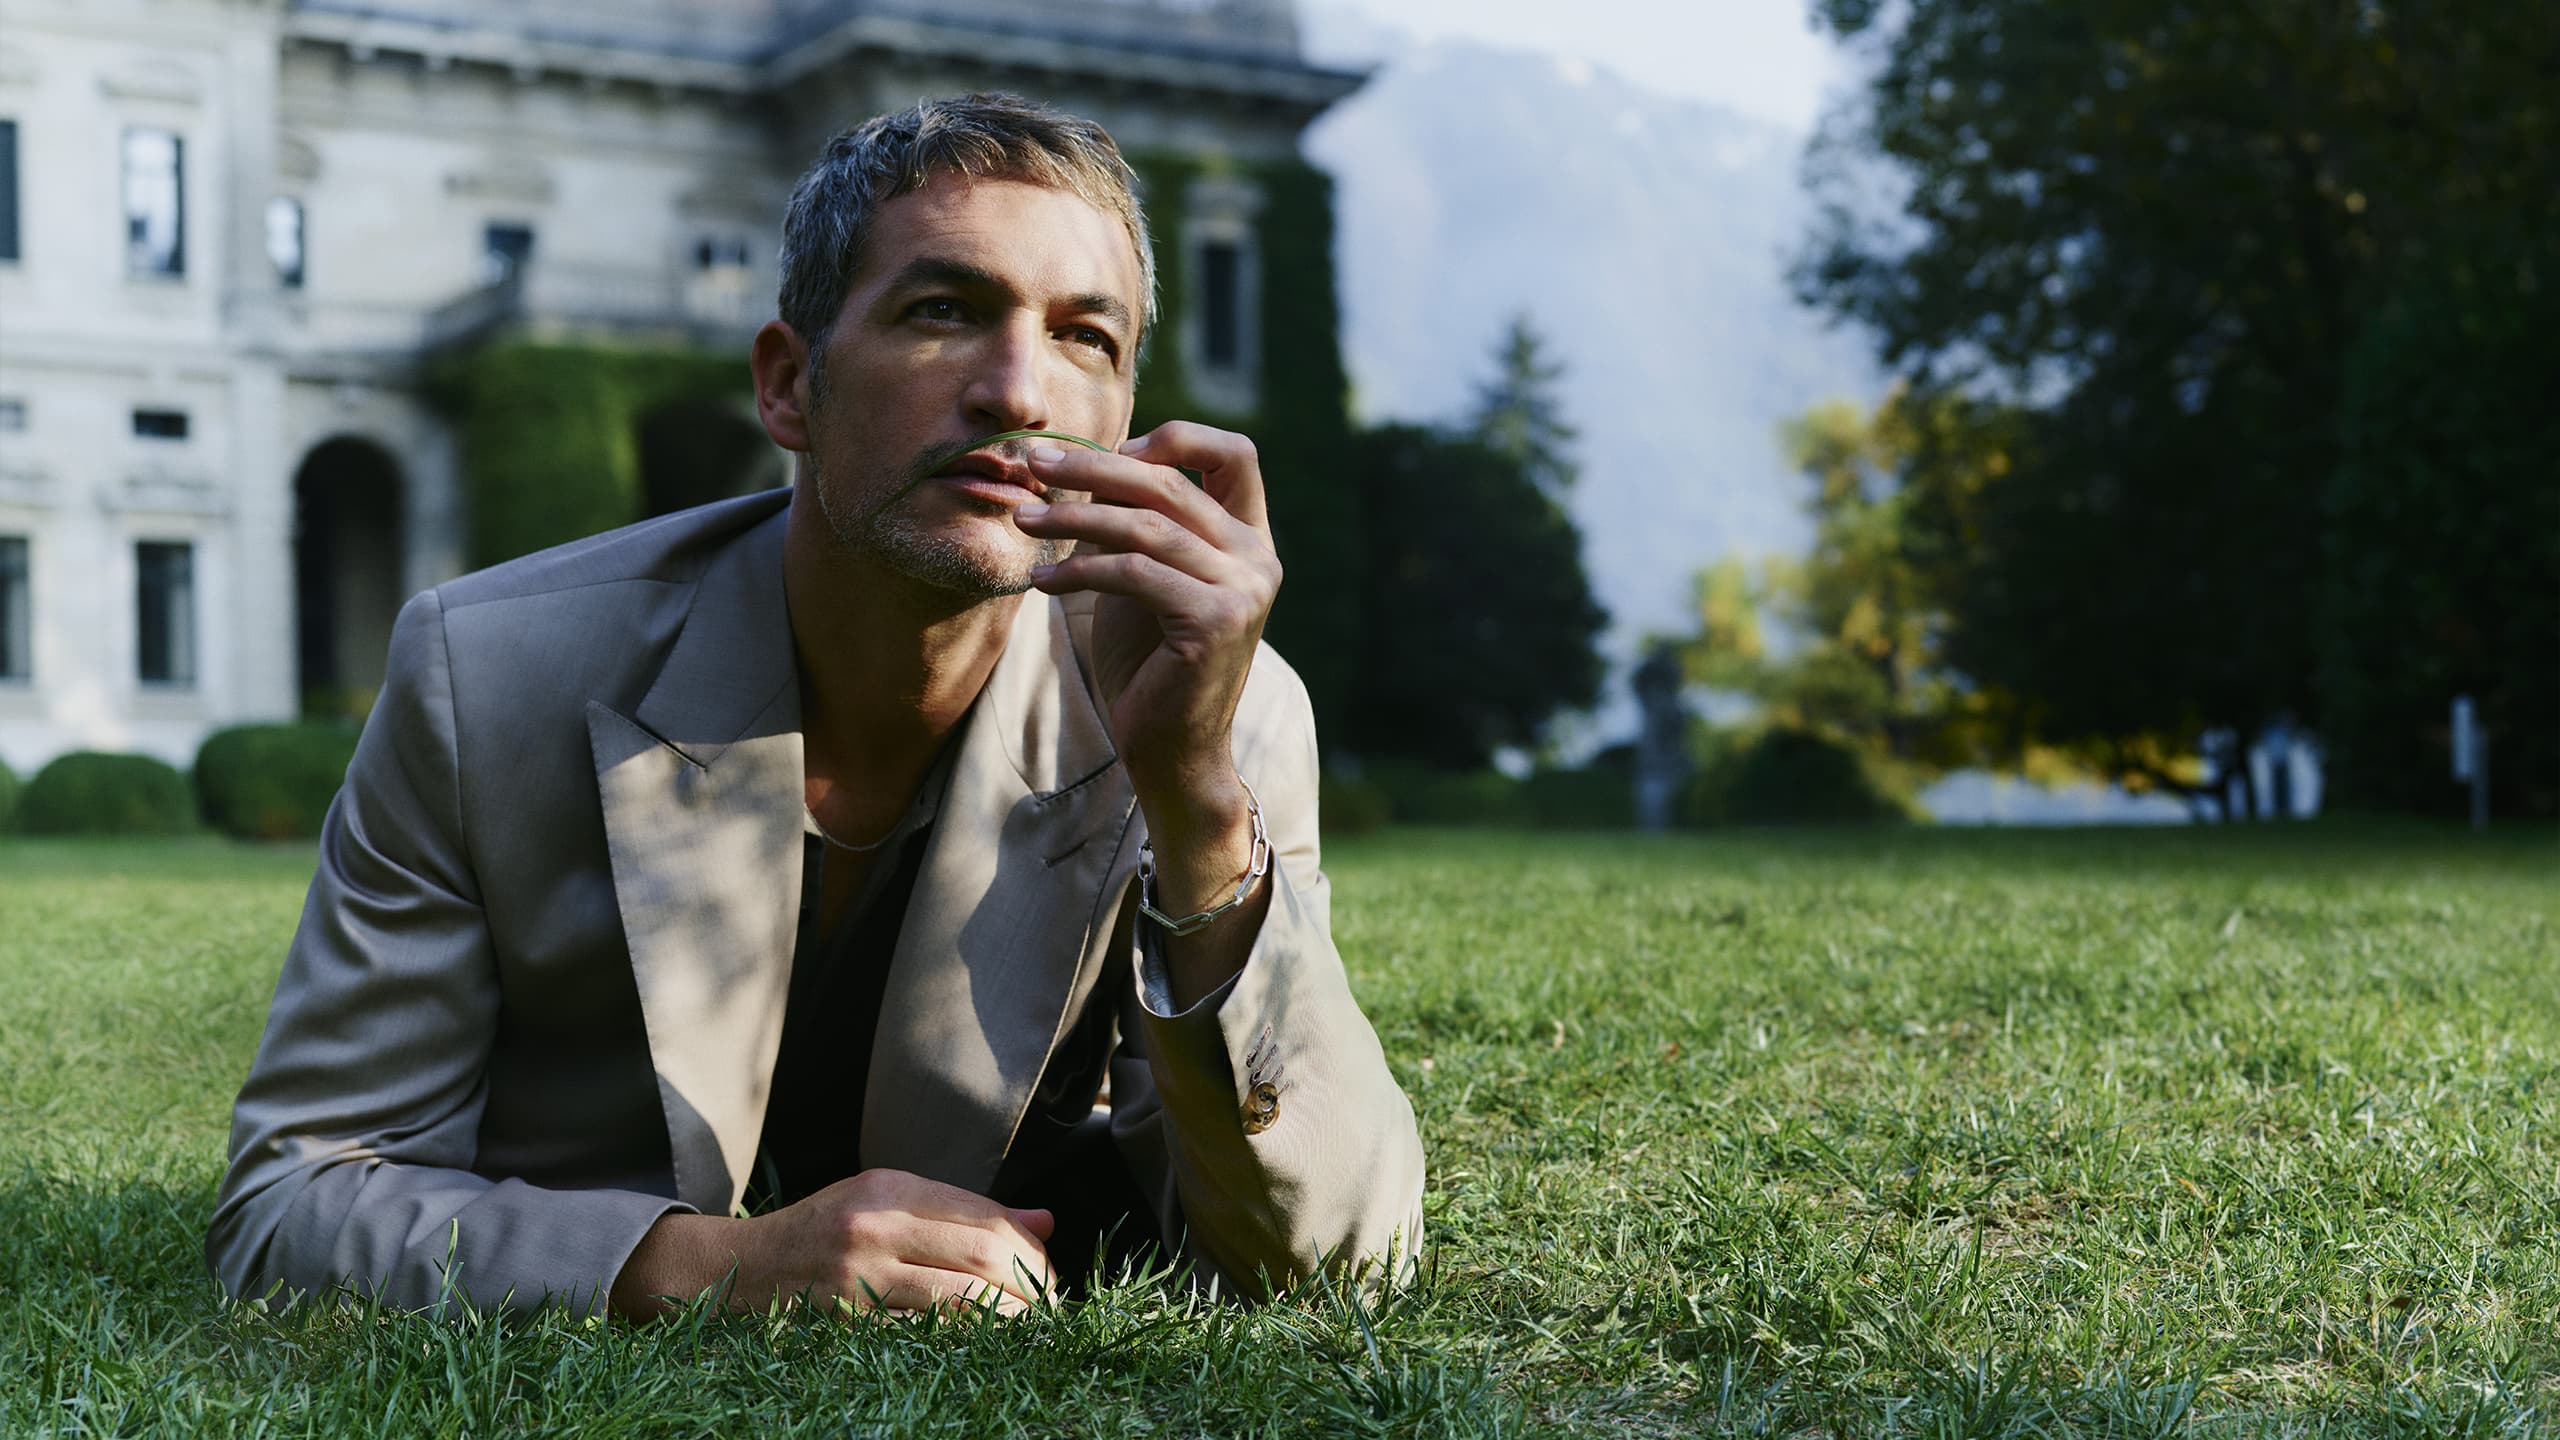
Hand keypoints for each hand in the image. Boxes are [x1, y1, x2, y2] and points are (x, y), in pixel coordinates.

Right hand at [611, 1168, 1056, 1318]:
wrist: (725, 1273)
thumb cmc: (817, 1236)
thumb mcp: (882, 1202)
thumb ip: (962, 1211)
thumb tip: (1045, 1222)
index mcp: (887, 1187)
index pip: (985, 1214)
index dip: (1031, 1249)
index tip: (1050, 1273)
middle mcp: (873, 1226)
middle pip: (984, 1255)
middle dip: (1032, 1287)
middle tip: (1051, 1309)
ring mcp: (855, 1280)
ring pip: (962, 1302)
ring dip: (1009, 1322)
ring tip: (1028, 1333)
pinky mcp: (842, 1328)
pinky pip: (921, 1341)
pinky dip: (962, 1349)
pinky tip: (981, 1356)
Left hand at [1016, 422, 1278, 840]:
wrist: (1171, 751)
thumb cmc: (1151, 665)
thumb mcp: (1144, 578)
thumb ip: (1137, 524)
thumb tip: (1085, 463)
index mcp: (1250, 540)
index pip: (1235, 454)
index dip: (1174, 438)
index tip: (1111, 450)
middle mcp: (1257, 558)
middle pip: (1170, 482)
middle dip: (1093, 466)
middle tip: (1034, 462)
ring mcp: (1242, 590)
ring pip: (1146, 525)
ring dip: (1072, 517)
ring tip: (1021, 518)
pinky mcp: (1213, 621)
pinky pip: (1133, 574)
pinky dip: (1078, 572)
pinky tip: (1040, 582)